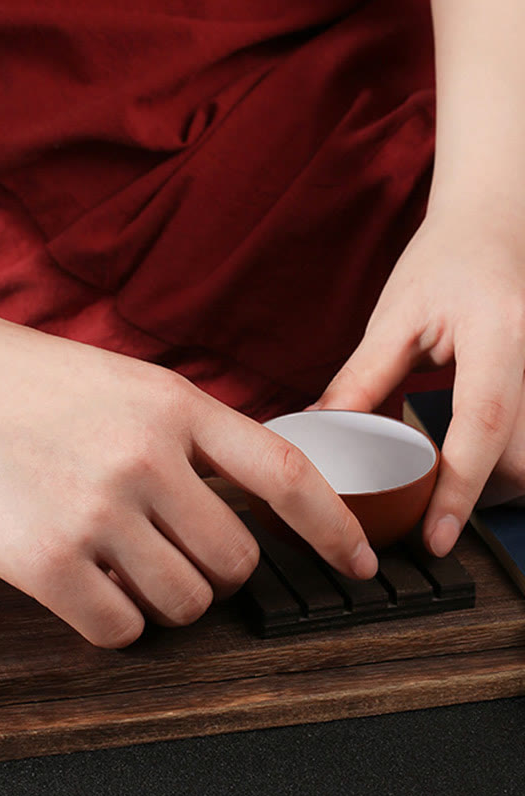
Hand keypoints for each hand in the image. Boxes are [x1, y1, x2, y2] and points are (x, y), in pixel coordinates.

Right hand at [0, 299, 376, 647]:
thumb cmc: (25, 379)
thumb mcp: (124, 383)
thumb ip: (186, 437)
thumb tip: (235, 506)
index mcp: (175, 404)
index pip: (284, 476)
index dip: (333, 527)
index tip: (359, 562)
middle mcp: (147, 458)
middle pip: (235, 563)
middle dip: (214, 572)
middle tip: (172, 556)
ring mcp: (98, 510)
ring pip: (184, 603)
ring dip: (163, 598)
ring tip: (118, 563)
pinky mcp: (45, 561)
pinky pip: (120, 629)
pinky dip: (114, 619)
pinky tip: (84, 583)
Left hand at [312, 213, 524, 555]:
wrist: (498, 226)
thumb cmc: (447, 262)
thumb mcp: (396, 318)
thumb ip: (362, 378)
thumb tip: (321, 431)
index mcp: (497, 338)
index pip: (483, 425)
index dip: (460, 490)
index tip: (435, 538)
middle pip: (524, 459)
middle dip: (480, 500)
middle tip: (428, 519)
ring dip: (496, 487)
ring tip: (446, 495)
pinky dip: (505, 463)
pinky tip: (471, 463)